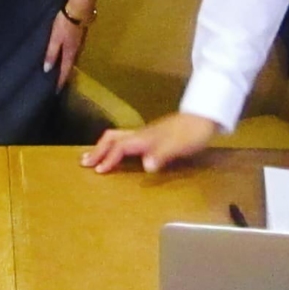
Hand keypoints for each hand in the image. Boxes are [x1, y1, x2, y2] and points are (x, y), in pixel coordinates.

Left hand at [43, 10, 86, 90]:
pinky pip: (75, 49)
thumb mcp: (56, 38)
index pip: (65, 70)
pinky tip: (66, 52)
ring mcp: (80, 41)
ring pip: (74, 57)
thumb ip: (52, 53)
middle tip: (59, 83)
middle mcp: (77, 49)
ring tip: (61, 70)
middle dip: (65, 74)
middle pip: (71, 65)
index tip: (56, 91)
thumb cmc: (65, 23)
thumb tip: (47, 70)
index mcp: (70, 52)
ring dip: (68, 64)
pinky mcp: (81, 33)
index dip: (60, 81)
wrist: (80, 6)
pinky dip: (70, 54)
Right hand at [80, 112, 218, 173]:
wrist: (205, 117)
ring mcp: (146, 134)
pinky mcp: (152, 136)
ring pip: (118, 137)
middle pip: (113, 138)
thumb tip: (145, 166)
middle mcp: (142, 134)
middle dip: (97, 150)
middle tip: (83, 162)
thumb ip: (162, 155)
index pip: (120, 147)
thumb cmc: (192, 133)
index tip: (97, 171)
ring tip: (93, 157)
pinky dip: (115, 147)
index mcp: (145, 138)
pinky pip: (126, 140)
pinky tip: (117, 154)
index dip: (108, 158)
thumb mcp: (179, 146)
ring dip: (104, 147)